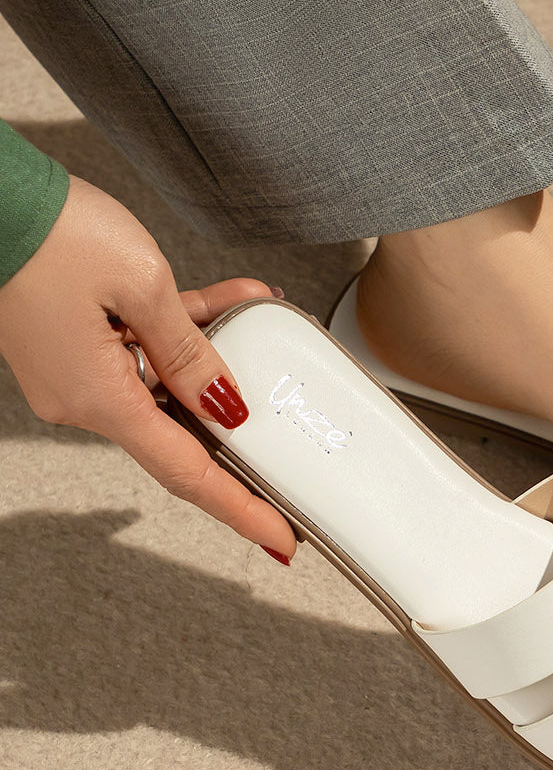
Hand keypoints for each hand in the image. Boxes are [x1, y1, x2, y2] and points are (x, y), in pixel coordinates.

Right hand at [0, 173, 297, 560]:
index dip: (238, 507)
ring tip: (262, 315)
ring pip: (168, 379)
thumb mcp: (143, 286)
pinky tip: (231, 301)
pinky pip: (144, 349)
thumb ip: (193, 350)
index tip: (278, 536)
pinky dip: (186, 330)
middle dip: (237, 418)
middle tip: (287, 436)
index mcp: (98, 398)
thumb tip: (227, 405)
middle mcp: (82, 396)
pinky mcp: (76, 342)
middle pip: (179, 431)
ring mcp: (78, 370)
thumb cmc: (49, 234)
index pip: (186, 473)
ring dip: (216, 354)